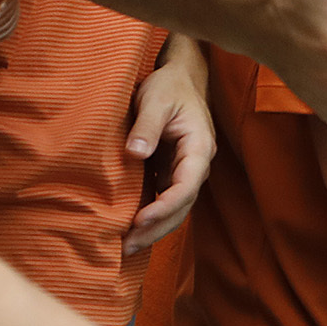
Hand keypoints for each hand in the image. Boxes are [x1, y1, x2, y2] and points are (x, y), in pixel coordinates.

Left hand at [121, 40, 215, 252]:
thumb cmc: (169, 86)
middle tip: (128, 246)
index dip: (165, 206)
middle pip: (182, 206)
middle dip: (157, 229)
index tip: (140, 220)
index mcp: (199, 148)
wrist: (180, 79)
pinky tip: (132, 229)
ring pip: (176, 209)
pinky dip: (151, 218)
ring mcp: (185, 171)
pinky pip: (165, 201)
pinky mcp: (172, 172)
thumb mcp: (156, 99)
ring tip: (127, 246)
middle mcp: (197, 165)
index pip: (186, 186)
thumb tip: (135, 153)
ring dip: (154, 229)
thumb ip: (147, 126)